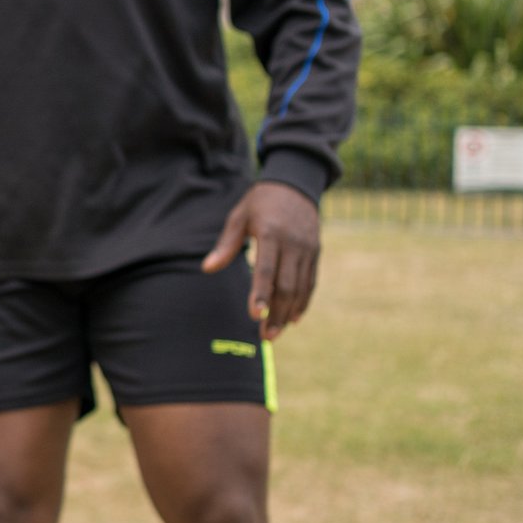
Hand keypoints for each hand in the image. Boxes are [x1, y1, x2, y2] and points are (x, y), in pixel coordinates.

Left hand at [203, 181, 321, 340]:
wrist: (295, 185)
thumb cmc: (260, 203)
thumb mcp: (239, 216)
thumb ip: (226, 245)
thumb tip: (207, 269)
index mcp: (271, 233)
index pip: (266, 269)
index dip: (261, 294)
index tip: (255, 315)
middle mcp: (293, 243)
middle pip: (286, 285)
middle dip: (277, 313)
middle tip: (266, 337)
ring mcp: (307, 249)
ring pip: (301, 287)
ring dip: (289, 313)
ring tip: (275, 334)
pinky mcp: (315, 253)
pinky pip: (311, 282)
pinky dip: (303, 301)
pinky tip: (293, 318)